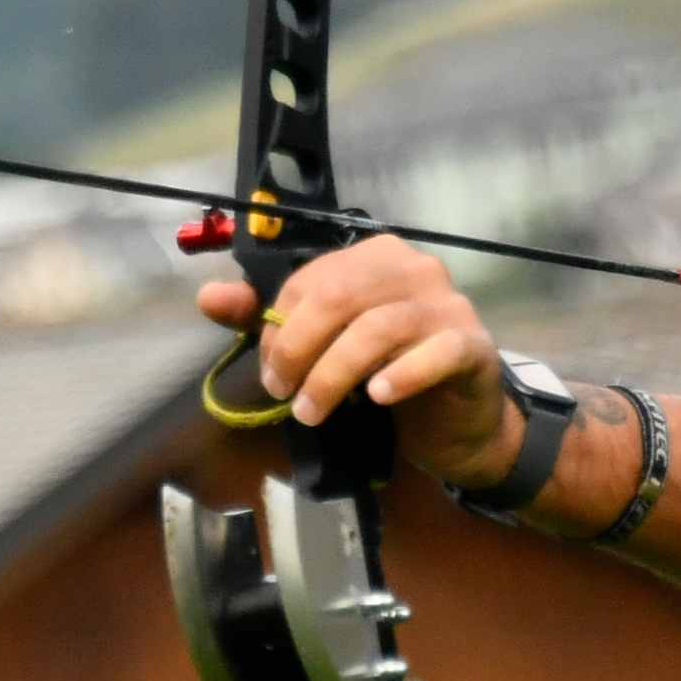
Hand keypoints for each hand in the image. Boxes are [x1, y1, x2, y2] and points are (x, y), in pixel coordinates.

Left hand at [194, 236, 515, 482]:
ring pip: (379, 327)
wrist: (457, 422)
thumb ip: (268, 322)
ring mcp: (448, 305)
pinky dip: (402, 374)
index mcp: (374, 258)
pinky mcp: (472, 345)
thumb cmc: (388, 376)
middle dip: (299, 348)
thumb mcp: (325, 347)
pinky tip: (378, 397)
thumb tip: (208, 297)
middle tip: (284, 393)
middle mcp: (414, 269)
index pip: (312, 280)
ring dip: (334, 374)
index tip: (271, 373)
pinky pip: (437, 351)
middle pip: (341, 296)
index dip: (280, 328)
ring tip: (312, 411)